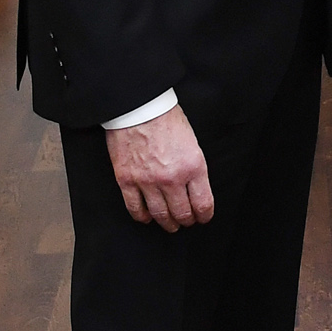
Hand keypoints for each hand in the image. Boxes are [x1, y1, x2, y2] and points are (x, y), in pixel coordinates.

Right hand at [107, 105, 212, 230]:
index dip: (204, 215)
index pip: (203, 204)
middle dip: (186, 221)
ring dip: (167, 223)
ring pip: (160, 215)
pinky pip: (135, 208)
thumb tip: (195, 188)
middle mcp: (172, 178)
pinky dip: (143, 217)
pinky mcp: (127, 180)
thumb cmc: (166, 118)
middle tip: (187, 222)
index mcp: (193, 166)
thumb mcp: (192, 142)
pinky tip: (147, 217)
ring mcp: (147, 181)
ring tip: (170, 224)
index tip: (203, 217)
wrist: (139, 106)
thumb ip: (194, 167)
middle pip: (182, 213)